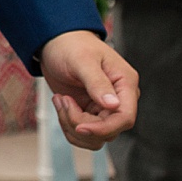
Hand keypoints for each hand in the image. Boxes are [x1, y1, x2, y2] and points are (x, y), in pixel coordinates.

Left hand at [39, 30, 137, 149]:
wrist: (56, 43)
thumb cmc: (71, 45)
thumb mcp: (82, 60)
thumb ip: (97, 82)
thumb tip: (114, 105)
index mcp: (125, 84)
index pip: (125, 118)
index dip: (104, 128)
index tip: (80, 126)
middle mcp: (119, 99)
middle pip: (108, 130)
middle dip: (80, 122)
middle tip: (62, 100)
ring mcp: (104, 108)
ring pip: (96, 137)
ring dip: (71, 125)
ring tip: (60, 100)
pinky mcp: (90, 113)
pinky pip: (84, 133)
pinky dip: (67, 125)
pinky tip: (61, 103)